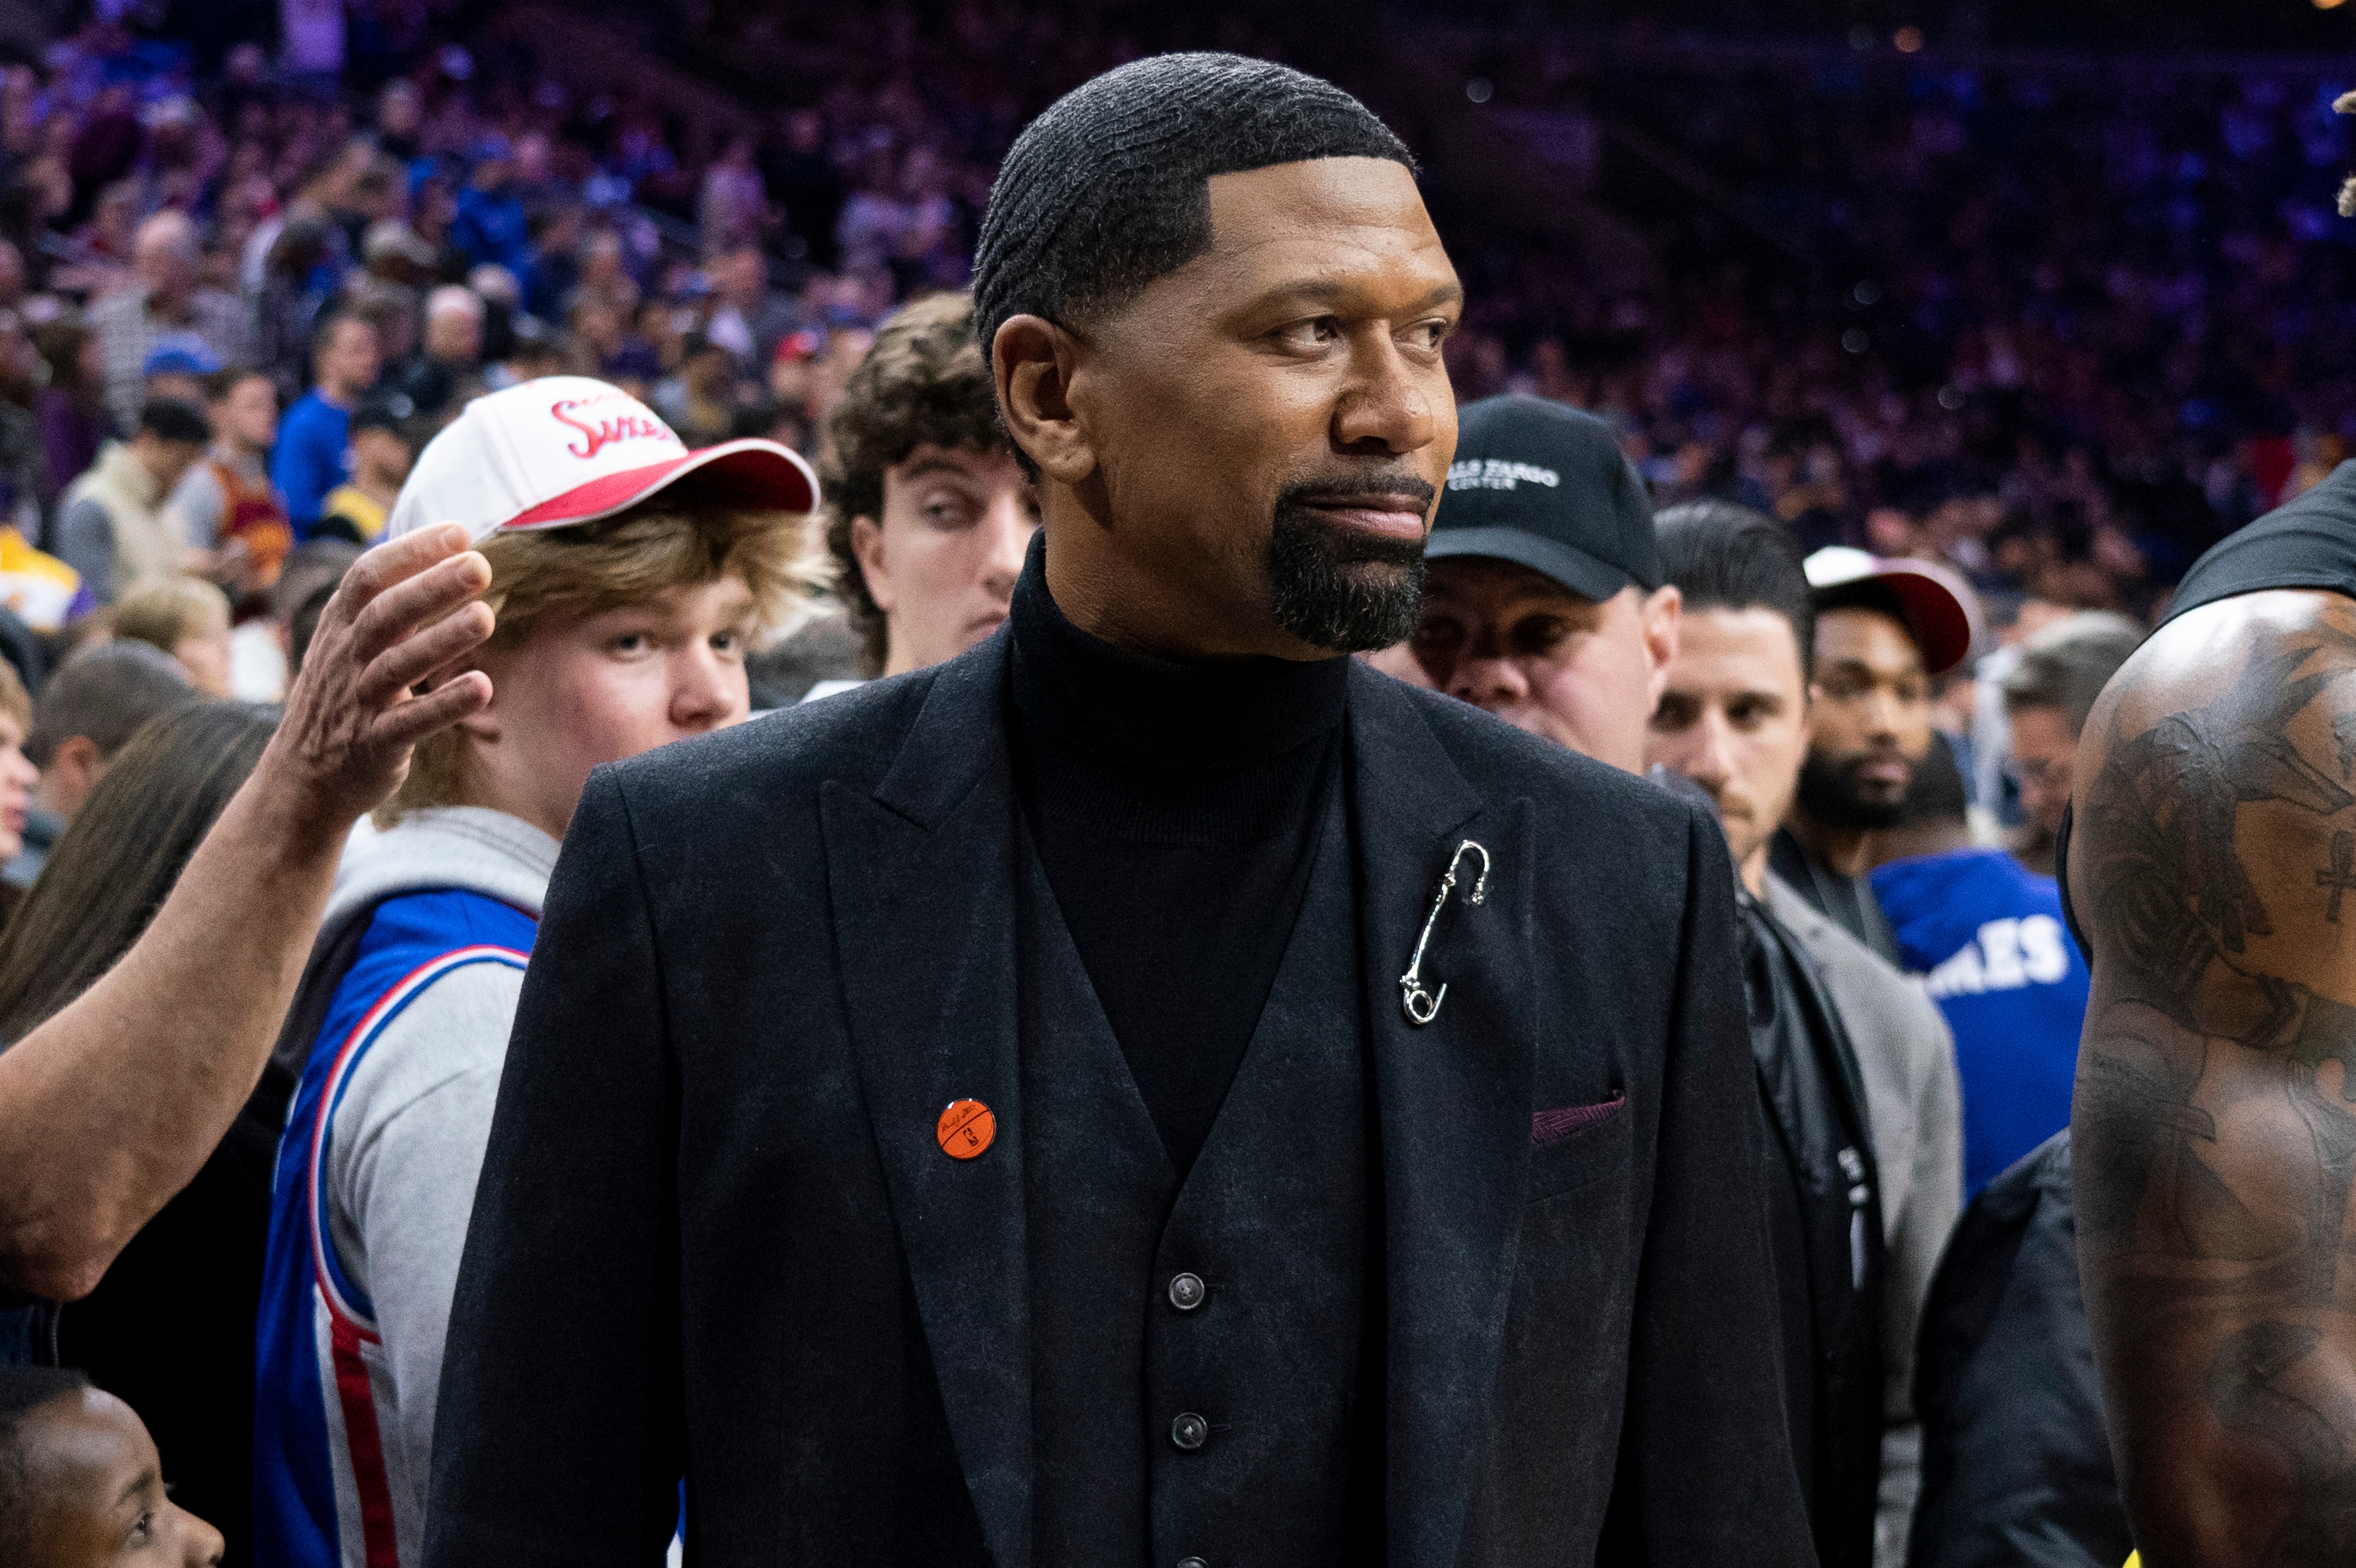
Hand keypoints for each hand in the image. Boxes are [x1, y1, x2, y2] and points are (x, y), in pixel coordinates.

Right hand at [257, 523, 493, 840]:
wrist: (302, 779)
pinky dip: (445, 705)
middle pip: (385, 614)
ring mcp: (357, 703)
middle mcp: (345, 659)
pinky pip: (409, 723)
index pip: (369, 576)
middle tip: (480, 565)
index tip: (459, 533)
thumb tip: (446, 552)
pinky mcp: (374, 746)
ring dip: (443, 640)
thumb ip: (388, 603)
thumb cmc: (343, 698)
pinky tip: (482, 687)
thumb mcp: (350, 644)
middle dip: (431, 587)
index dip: (410, 552)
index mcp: (340, 627)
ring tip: (485, 617)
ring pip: (398, 666)